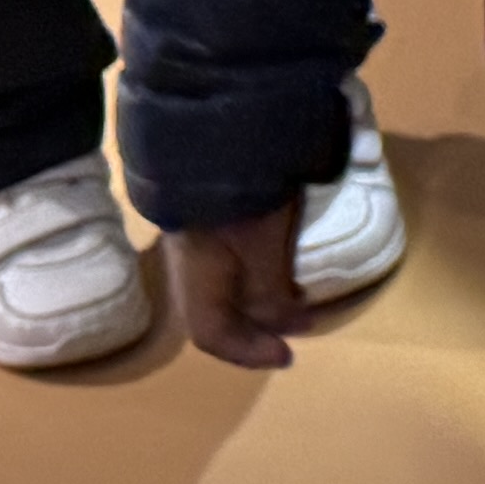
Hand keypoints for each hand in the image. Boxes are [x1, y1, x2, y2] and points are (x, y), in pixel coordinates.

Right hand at [165, 208, 310, 370]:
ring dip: (257, 301)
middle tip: (295, 328)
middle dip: (254, 328)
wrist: (219, 128)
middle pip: (215, 313)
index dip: (249, 352)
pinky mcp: (209, 217)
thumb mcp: (262, 247)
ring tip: (293, 301)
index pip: (212, 334)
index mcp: (197, 278)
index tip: (289, 355)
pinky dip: (255, 277)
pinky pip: (228, 264)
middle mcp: (188, 265)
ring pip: (223, 288)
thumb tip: (286, 325)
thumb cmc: (242, 196)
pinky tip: (278, 266)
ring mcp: (196, 239)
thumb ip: (269, 292)